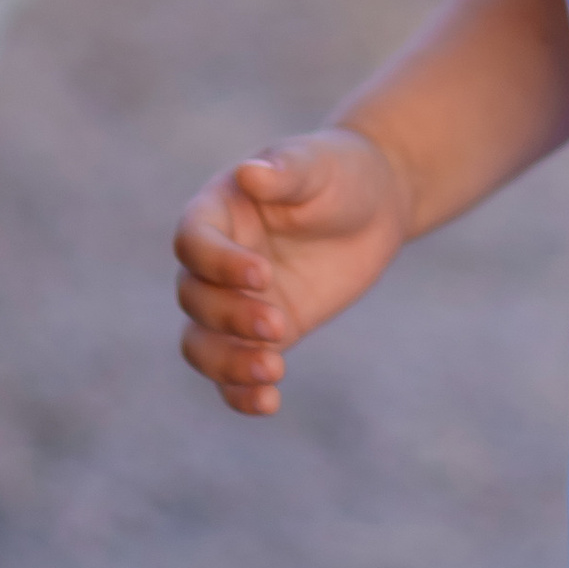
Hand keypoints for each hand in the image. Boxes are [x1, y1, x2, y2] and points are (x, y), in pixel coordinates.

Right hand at [173, 127, 410, 418]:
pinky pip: (233, 373)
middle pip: (194, 299)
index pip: (193, 243)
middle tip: (280, 324)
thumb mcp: (317, 165)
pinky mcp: (261, 334)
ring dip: (227, 363)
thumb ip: (285, 172)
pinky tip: (269, 402)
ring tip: (273, 369)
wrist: (374, 206)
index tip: (262, 275)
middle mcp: (214, 262)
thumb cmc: (339, 173)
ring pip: (201, 344)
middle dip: (231, 317)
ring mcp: (234, 302)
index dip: (218, 265)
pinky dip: (241, 393)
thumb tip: (249, 174)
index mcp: (217, 212)